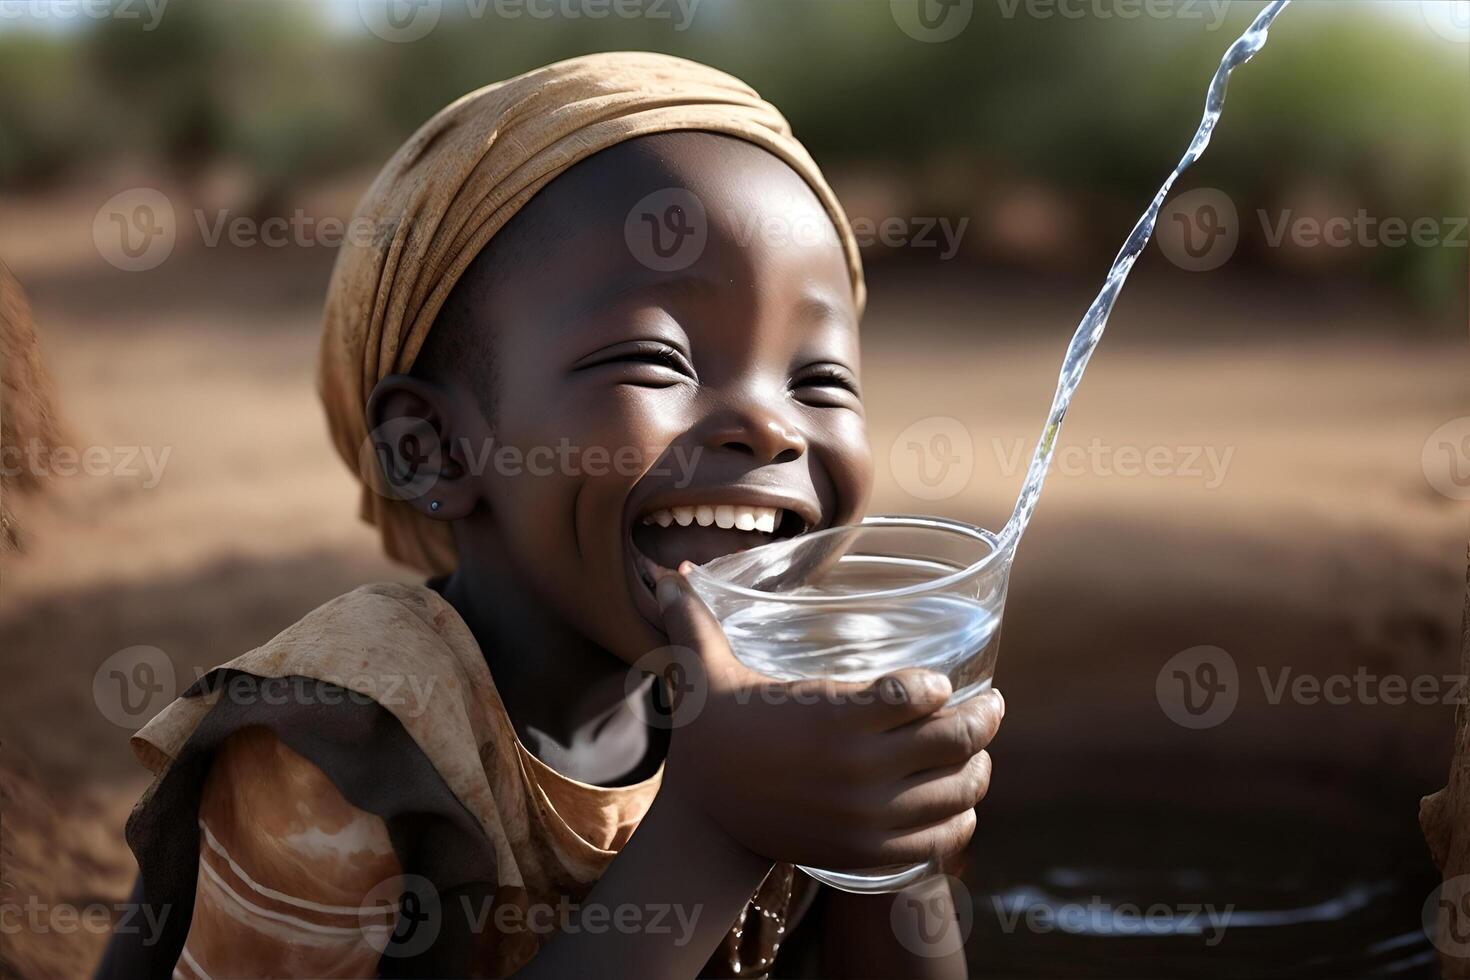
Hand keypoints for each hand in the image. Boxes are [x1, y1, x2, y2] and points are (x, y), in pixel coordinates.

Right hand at [650, 566, 1003, 871]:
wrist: (704, 822)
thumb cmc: (712, 738)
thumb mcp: (705, 676)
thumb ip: (697, 623)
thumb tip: (671, 574)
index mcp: (832, 715)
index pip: (921, 694)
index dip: (940, 687)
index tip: (942, 684)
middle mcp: (859, 768)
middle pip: (957, 739)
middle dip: (985, 717)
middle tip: (991, 704)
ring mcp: (869, 816)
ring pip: (959, 789)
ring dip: (979, 767)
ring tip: (980, 751)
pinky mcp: (870, 852)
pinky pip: (941, 839)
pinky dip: (961, 819)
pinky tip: (961, 802)